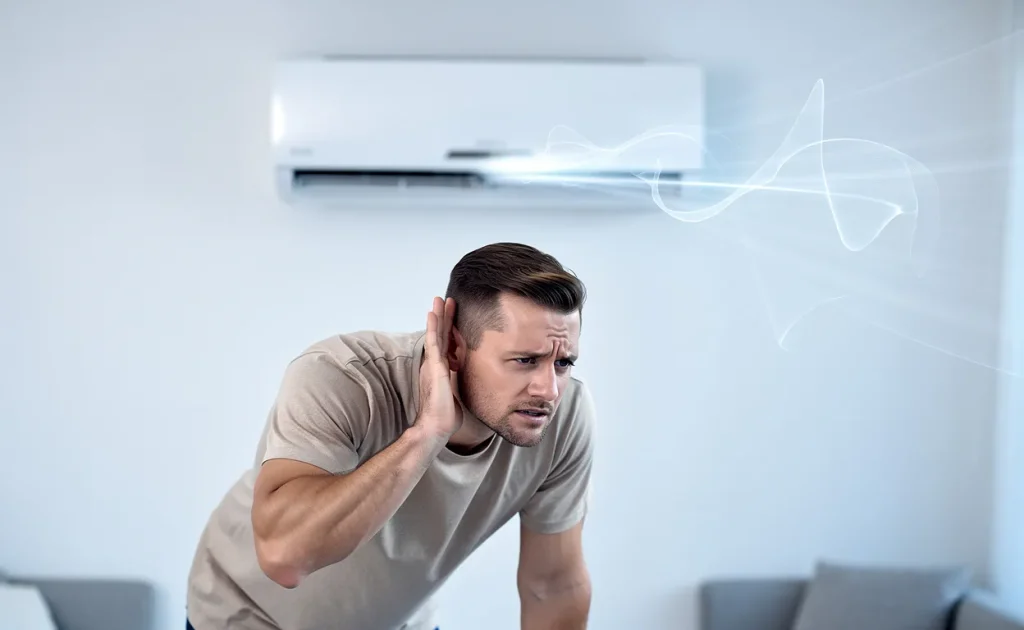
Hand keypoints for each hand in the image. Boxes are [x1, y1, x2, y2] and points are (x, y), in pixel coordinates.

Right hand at [416, 296, 462, 440]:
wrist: (436, 427)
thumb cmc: (445, 415)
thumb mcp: (456, 392)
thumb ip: (459, 382)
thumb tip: (469, 379)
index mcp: (439, 369)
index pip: (446, 344)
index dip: (449, 328)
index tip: (453, 315)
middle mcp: (434, 364)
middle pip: (440, 335)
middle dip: (443, 317)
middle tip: (445, 299)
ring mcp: (432, 364)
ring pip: (435, 334)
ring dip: (437, 316)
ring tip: (439, 299)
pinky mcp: (434, 367)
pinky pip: (433, 343)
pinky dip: (433, 328)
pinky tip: (433, 314)